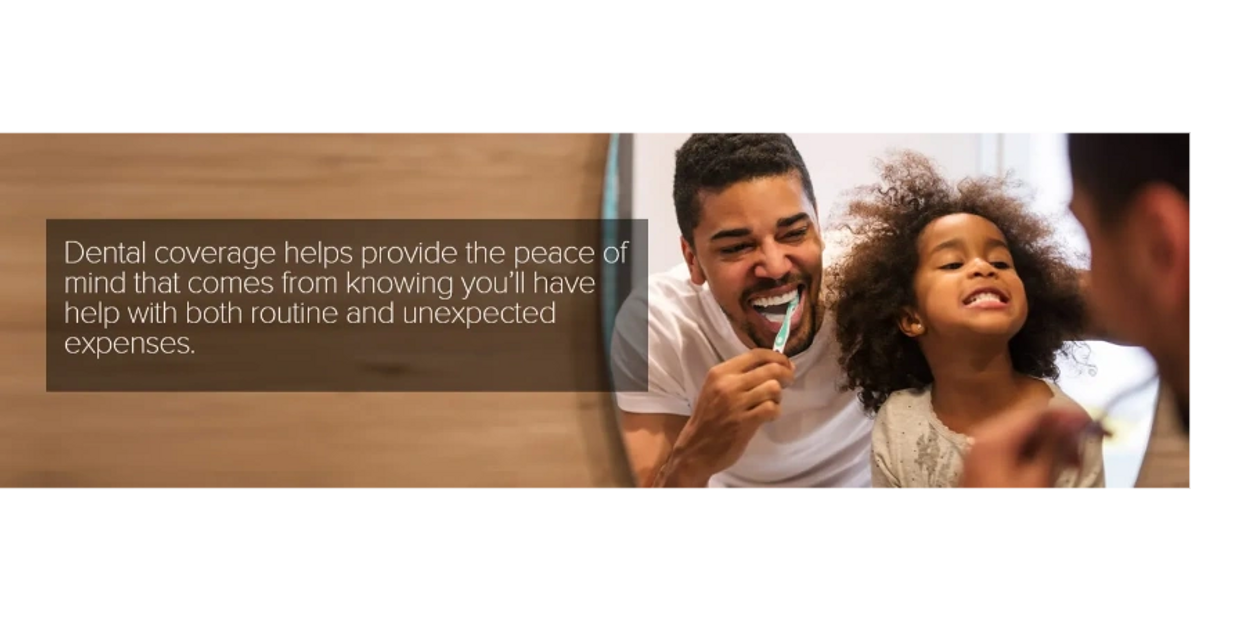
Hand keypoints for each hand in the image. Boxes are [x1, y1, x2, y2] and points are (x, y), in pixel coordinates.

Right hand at [656, 349, 794, 489]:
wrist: (696, 448)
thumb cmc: (708, 417)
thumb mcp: (716, 389)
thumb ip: (738, 376)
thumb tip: (773, 366)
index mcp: (720, 372)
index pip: (756, 354)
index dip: (777, 357)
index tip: (786, 363)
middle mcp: (728, 384)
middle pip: (770, 369)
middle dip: (786, 374)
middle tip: (789, 380)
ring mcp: (736, 403)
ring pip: (773, 388)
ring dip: (778, 396)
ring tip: (772, 402)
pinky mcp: (745, 422)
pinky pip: (772, 408)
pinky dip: (775, 412)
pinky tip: (768, 416)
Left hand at [960, 405, 1096, 490]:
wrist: (986, 527)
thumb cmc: (1013, 501)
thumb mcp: (1038, 477)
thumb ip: (1056, 444)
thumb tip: (1073, 420)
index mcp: (993, 435)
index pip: (1036, 412)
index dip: (1068, 416)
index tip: (1094, 424)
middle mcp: (984, 437)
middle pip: (1030, 423)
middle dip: (1061, 433)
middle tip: (1085, 449)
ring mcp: (983, 450)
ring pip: (1026, 437)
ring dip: (1052, 446)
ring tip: (1074, 462)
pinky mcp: (987, 465)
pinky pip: (1016, 450)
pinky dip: (1037, 455)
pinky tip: (1054, 467)